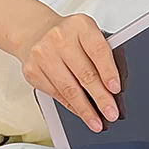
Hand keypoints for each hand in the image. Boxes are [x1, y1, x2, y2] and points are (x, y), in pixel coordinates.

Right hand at [15, 10, 120, 131]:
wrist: (35, 32)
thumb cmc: (69, 37)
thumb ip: (102, 56)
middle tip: (111, 113)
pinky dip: (71, 107)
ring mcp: (43, 54)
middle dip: (100, 98)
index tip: (115, 89)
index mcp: (80, 25)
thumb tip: (113, 90)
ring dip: (85, 109)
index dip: (108, 71)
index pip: (97, 50)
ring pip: (69, 89)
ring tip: (96, 122)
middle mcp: (59, 37)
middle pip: (84, 73)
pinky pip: (56, 94)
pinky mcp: (32, 70)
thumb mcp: (88, 35)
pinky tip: (81, 113)